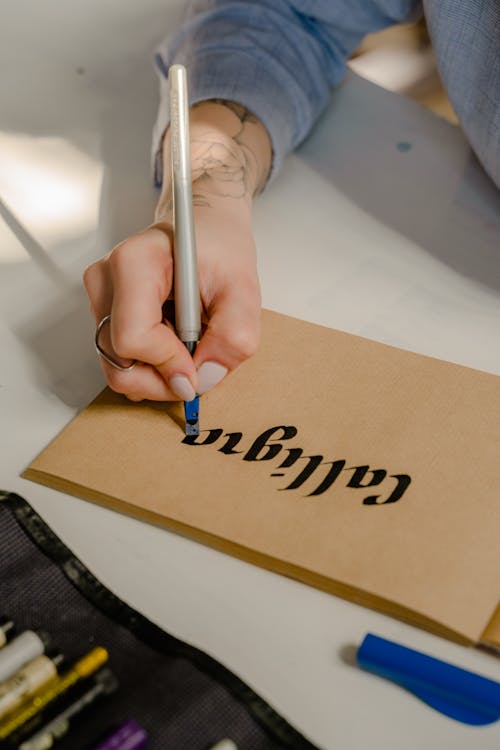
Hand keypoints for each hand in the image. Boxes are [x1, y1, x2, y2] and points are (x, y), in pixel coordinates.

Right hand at [84, 99, 270, 401]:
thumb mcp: (244, 291)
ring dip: (158, 373)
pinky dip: (151, 365)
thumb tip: (204, 379)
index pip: (133, 338)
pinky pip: (121, 361)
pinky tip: (173, 340)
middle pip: (118, 363)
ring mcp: (99, 298)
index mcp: (135, 262)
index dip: (168, 365)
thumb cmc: (220, 250)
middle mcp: (106, 280)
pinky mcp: (103, 313)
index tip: (198, 367)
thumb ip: (233, 338)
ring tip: (187, 343)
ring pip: (118, 368)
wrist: (205, 229)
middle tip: (197, 367)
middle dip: (163, 379)